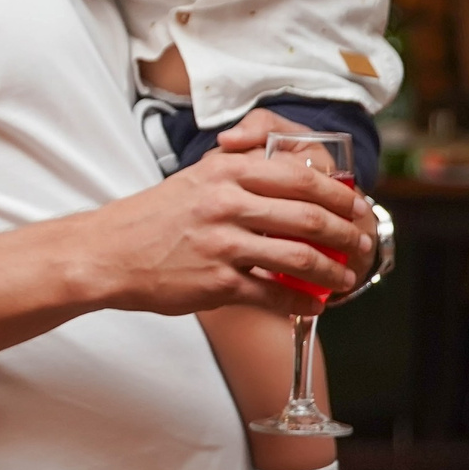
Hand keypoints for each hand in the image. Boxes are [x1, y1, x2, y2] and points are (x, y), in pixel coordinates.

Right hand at [79, 137, 371, 316]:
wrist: (106, 253)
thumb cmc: (151, 217)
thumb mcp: (196, 176)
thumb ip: (239, 166)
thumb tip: (289, 168)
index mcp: (227, 172)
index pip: (302, 177)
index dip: (340, 195)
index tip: (355, 206)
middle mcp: (228, 204)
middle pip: (311, 217)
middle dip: (348, 234)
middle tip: (361, 243)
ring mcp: (224, 244)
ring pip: (300, 257)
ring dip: (333, 271)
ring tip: (345, 278)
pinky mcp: (217, 282)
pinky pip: (273, 293)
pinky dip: (300, 301)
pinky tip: (311, 303)